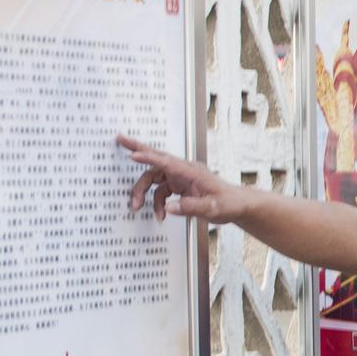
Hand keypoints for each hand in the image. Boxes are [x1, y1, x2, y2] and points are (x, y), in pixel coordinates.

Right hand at [119, 136, 249, 222]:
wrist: (237, 206)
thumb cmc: (229, 203)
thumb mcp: (213, 208)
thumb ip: (191, 207)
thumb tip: (168, 208)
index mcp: (192, 171)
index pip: (167, 162)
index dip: (149, 158)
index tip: (133, 155)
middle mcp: (184, 171)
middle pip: (156, 159)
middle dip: (137, 149)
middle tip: (119, 140)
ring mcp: (180, 178)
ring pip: (153, 179)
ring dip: (143, 193)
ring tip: (136, 207)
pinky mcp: (179, 186)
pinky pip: (160, 192)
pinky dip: (157, 204)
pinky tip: (160, 215)